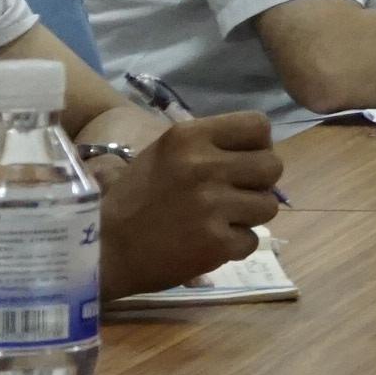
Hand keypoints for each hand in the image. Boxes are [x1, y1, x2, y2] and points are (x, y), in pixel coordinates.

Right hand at [99, 111, 283, 295]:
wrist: (103, 249)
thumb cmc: (133, 199)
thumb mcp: (164, 154)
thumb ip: (208, 147)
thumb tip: (258, 149)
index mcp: (189, 136)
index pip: (258, 125)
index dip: (259, 145)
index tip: (243, 161)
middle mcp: (203, 165)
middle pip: (272, 166)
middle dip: (259, 183)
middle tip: (235, 195)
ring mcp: (211, 205)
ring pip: (269, 205)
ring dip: (249, 216)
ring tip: (220, 220)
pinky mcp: (216, 243)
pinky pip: (252, 240)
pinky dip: (235, 246)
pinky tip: (209, 243)